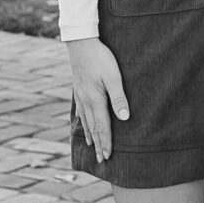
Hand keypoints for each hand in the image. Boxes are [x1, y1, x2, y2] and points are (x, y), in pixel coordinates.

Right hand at [65, 37, 128, 164]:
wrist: (81, 42)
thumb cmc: (100, 57)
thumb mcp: (113, 76)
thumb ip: (118, 98)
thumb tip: (124, 119)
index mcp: (95, 100)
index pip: (102, 126)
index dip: (106, 142)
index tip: (108, 156)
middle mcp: (86, 100)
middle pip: (93, 127)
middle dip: (98, 144)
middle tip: (101, 159)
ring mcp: (80, 95)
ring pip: (85, 120)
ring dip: (90, 135)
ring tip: (91, 146)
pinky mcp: (79, 88)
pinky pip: (80, 109)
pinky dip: (82, 120)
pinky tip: (82, 122)